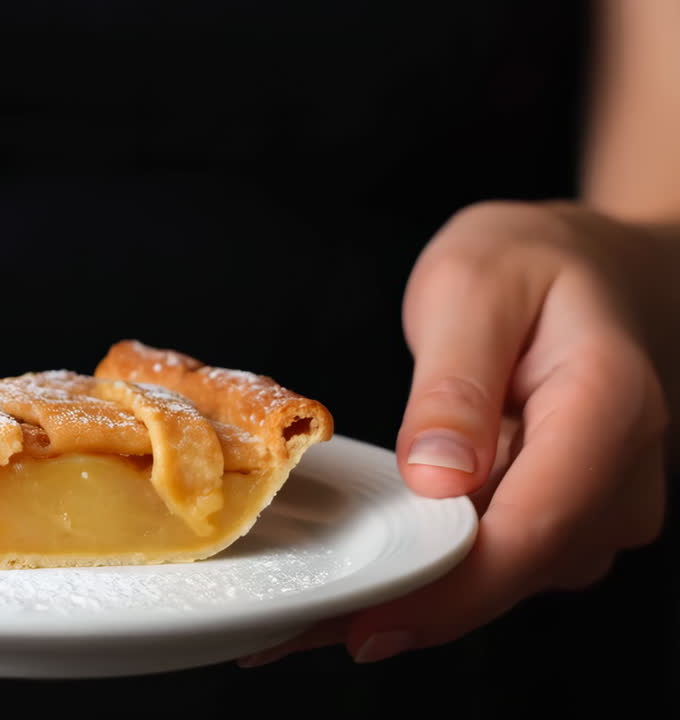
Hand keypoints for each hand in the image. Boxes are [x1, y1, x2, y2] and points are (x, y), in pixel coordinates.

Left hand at [241, 201, 670, 665]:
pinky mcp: (569, 519)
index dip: (450, 590)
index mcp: (608, 407)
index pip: (535, 527)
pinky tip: (373, 565)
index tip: (369, 621)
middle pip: (516, 569)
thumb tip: (438, 478)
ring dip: (419, 592)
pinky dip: (435, 567)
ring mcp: (600, 506)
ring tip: (321, 596)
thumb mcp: (473, 285)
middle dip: (412, 603)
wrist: (596, 271)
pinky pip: (499, 558)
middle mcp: (620, 475)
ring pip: (505, 577)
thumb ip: (455, 380)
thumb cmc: (535, 264)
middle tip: (302, 622)